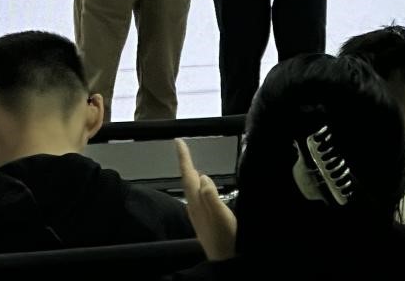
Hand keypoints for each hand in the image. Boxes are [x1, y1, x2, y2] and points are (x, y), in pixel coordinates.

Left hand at [176, 138, 235, 260]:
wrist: (225, 263)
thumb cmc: (226, 240)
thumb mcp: (221, 216)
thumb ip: (211, 196)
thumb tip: (204, 176)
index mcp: (198, 203)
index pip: (188, 175)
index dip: (184, 157)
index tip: (178, 141)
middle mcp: (195, 208)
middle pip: (188, 180)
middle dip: (186, 163)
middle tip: (183, 148)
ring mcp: (198, 215)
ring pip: (192, 189)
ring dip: (192, 175)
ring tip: (192, 164)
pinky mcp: (204, 221)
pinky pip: (198, 198)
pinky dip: (199, 187)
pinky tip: (203, 189)